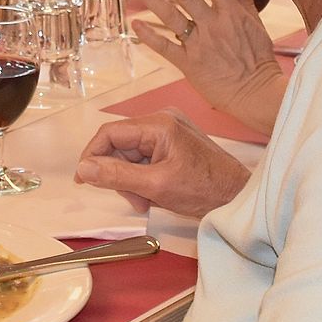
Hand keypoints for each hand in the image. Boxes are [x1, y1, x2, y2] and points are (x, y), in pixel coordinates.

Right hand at [75, 110, 251, 217]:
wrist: (238, 198)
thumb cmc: (204, 190)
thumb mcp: (155, 186)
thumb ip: (117, 176)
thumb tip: (83, 168)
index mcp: (158, 124)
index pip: (110, 133)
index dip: (91, 156)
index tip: (83, 180)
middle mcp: (162, 120)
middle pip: (120, 145)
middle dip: (119, 174)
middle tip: (132, 200)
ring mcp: (170, 130)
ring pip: (131, 154)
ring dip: (131, 180)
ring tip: (146, 201)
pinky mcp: (175, 142)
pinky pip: (146, 157)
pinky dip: (143, 177)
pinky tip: (153, 194)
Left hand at [130, 0, 287, 137]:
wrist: (258, 94)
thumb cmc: (260, 61)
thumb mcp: (257, 27)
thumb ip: (244, 2)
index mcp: (231, 13)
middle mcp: (213, 25)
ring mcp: (200, 44)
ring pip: (171, 16)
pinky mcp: (190, 64)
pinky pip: (166, 47)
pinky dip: (150, 36)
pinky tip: (136, 24)